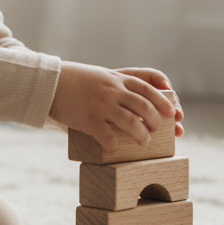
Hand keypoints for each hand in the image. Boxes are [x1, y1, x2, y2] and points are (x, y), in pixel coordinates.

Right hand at [49, 61, 176, 153]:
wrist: (50, 83)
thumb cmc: (76, 80)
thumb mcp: (101, 76)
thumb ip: (117, 84)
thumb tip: (135, 99)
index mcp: (117, 79)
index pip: (147, 89)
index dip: (162, 102)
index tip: (172, 113)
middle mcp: (113, 91)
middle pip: (144, 107)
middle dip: (155, 121)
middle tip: (155, 130)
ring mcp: (102, 105)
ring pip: (131, 123)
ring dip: (141, 135)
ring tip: (143, 141)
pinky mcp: (89, 119)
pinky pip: (108, 136)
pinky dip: (114, 145)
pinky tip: (114, 148)